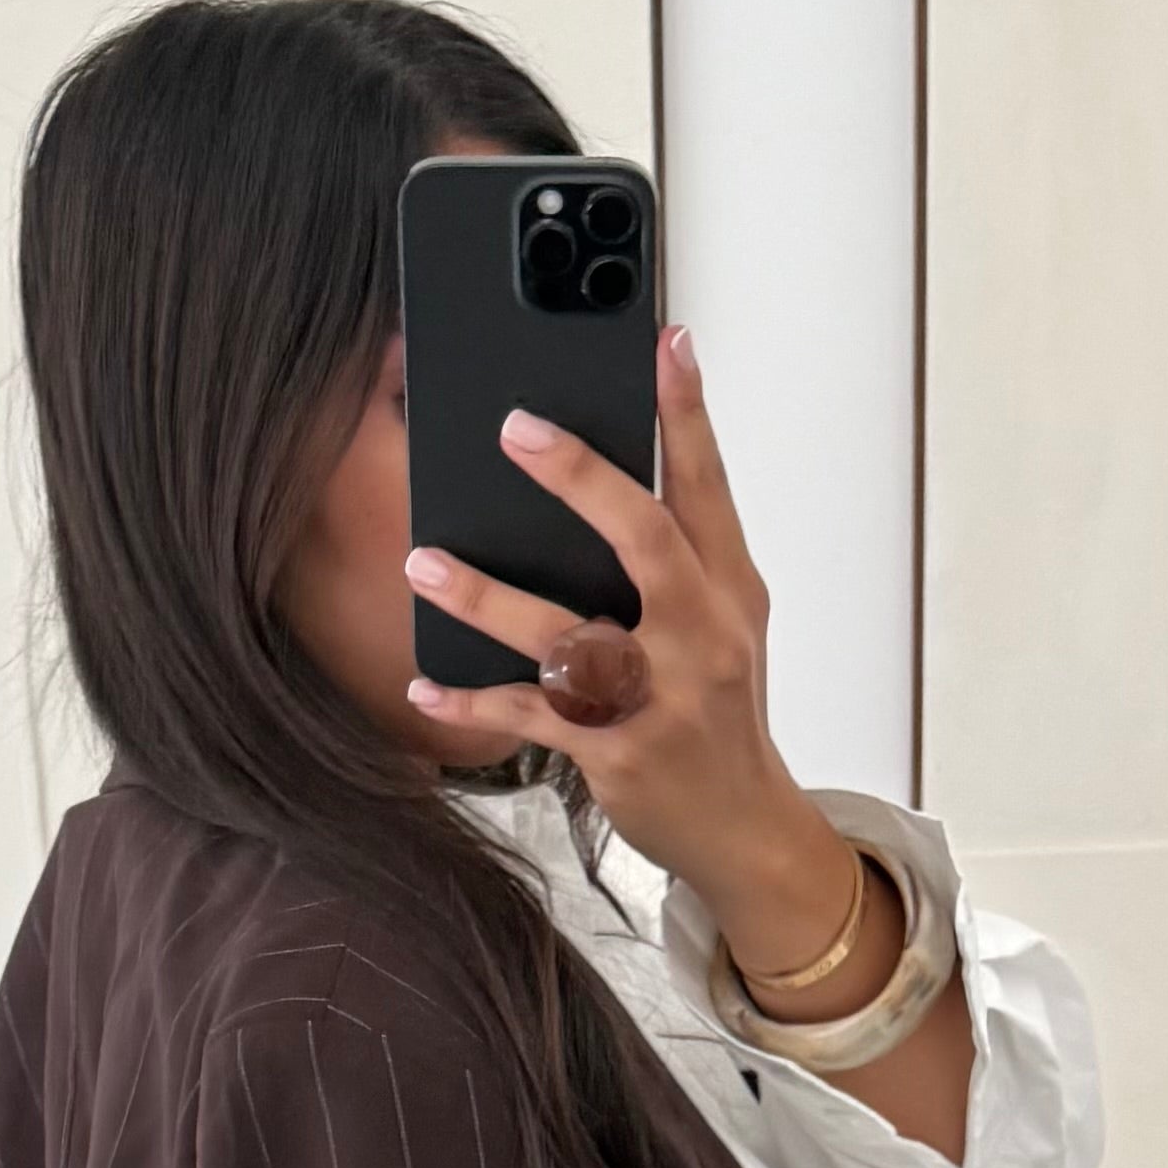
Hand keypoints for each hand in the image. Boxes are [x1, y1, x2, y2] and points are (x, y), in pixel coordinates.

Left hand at [404, 335, 854, 975]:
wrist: (745, 826)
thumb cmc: (719, 710)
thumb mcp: (724, 623)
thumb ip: (680, 555)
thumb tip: (605, 476)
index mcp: (730, 589)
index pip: (708, 486)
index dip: (688, 413)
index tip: (666, 341)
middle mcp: (703, 636)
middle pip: (645, 541)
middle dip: (581, 479)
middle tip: (515, 430)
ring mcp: (663, 698)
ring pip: (570, 635)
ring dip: (487, 598)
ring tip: (422, 561)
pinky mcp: (619, 754)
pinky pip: (533, 719)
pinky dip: (473, 704)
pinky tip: (425, 687)